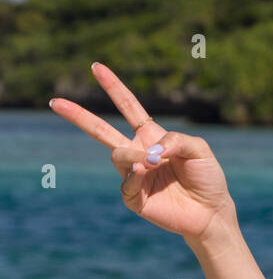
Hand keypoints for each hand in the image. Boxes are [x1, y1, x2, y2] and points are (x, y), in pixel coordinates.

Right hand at [50, 62, 235, 242]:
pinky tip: (146, 174)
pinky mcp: (134, 198)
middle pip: (101, 130)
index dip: (113, 87)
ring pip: (117, 156)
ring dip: (132, 156)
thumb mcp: (199, 150)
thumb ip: (176, 140)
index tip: (96, 67)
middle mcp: (138, 153)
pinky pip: (126, 184)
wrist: (211, 212)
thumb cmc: (207, 178)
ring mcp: (134, 175)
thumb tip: (149, 150)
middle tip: (55, 102)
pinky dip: (134, 177)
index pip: (128, 108)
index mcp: (151, 137)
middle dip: (79, 116)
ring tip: (152, 163)